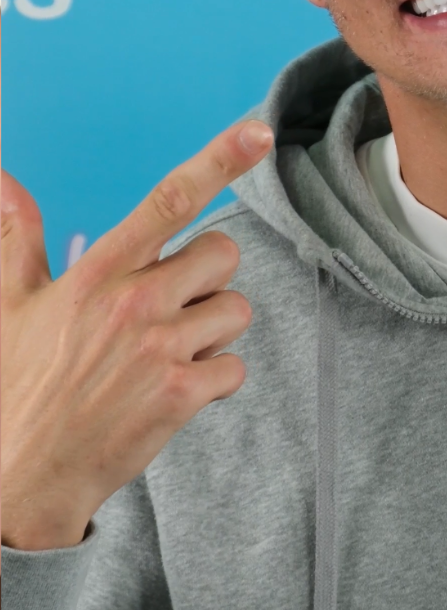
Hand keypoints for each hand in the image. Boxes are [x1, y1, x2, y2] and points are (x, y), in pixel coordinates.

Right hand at [0, 121, 273, 550]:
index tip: (259, 132)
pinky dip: (214, 379)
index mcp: (98, 272)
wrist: (21, 477)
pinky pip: (234, 366)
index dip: (219, 160)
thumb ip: (18, 236)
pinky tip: (173, 390)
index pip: (168, 199)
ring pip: (236, 310)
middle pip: (222, 254)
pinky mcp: (182, 394)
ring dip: (212, 330)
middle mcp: (135, 301)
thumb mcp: (9, 305)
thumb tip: (3, 179)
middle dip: (206, 277)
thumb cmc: (15, 387)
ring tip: (165, 354)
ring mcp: (161, 348)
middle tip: (169, 307)